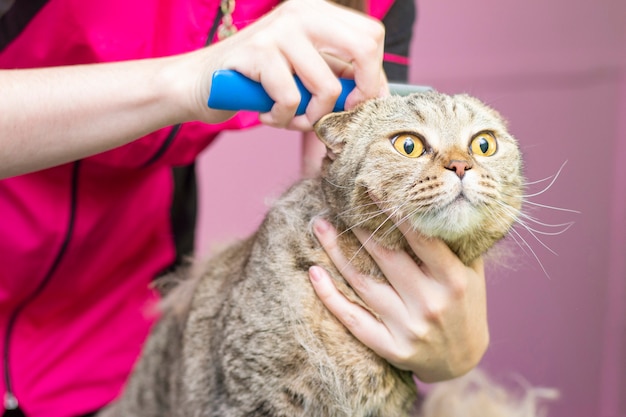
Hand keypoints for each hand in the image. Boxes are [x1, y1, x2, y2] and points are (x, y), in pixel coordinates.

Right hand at [179, 0, 385, 129]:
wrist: (203, 81)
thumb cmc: (261, 81)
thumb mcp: (306, 72)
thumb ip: (342, 76)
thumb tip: (382, 95)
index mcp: (319, 11)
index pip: (372, 36)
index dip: (375, 76)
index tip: (357, 103)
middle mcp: (302, 11)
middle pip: (365, 48)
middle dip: (360, 94)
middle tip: (338, 116)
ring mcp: (279, 29)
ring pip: (327, 87)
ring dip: (311, 118)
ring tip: (290, 119)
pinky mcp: (258, 51)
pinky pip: (291, 100)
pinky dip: (282, 120)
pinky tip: (267, 115)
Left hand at [308, 218, 488, 382]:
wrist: (463, 360)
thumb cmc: (466, 306)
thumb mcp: (471, 273)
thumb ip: (453, 242)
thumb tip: (431, 201)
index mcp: (453, 281)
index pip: (420, 238)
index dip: (393, 211)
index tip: (372, 188)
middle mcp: (430, 304)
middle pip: (385, 257)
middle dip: (359, 227)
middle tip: (338, 203)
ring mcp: (409, 328)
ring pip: (363, 283)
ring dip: (336, 253)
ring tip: (320, 227)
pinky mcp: (391, 348)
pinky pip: (352, 319)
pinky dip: (329, 296)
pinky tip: (314, 273)